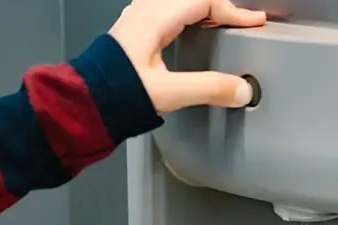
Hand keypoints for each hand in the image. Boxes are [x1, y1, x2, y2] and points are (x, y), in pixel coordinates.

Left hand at [109, 0, 265, 112]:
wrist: (84, 102)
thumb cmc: (114, 93)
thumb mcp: (168, 93)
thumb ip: (209, 89)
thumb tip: (240, 89)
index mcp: (154, 19)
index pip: (205, 1)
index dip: (234, 11)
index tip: (253, 22)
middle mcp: (144, 13)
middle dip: (222, 8)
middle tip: (241, 21)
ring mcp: (136, 20)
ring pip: (178, 2)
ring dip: (204, 10)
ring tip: (221, 23)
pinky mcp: (133, 32)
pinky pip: (166, 10)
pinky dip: (188, 16)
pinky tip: (190, 30)